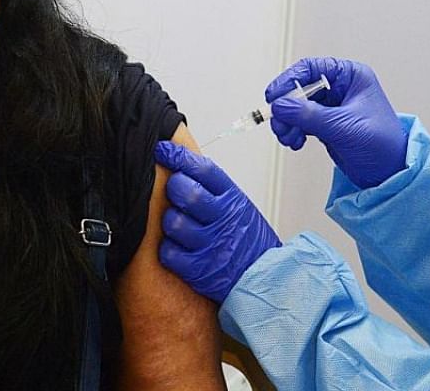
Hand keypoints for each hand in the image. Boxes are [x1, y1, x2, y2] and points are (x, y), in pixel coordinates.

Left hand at [154, 141, 280, 303]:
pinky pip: (168, 252)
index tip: (163, 150)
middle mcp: (222, 220)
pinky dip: (169, 248)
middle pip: (186, 192)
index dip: (179, 156)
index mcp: (233, 200)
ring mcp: (210, 245)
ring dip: (170, 221)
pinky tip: (179, 247)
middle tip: (175, 192)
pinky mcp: (198, 270)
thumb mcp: (241, 207)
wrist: (266, 279)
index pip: (203, 169)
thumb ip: (216, 190)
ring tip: (179, 224)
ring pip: (173, 222)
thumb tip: (184, 166)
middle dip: (174, 187)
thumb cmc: (249, 241)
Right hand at [266, 57, 407, 188]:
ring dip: (287, 122)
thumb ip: (311, 115)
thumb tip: (281, 105)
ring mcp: (332, 107)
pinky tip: (295, 142)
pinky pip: (300, 122)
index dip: (289, 80)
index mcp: (351, 76)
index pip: (311, 68)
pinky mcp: (326, 125)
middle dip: (286, 107)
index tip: (274, 96)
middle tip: (280, 124)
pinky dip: (293, 132)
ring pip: (297, 107)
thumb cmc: (382, 145)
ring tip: (288, 138)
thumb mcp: (345, 127)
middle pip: (300, 88)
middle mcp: (341, 88)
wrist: (391, 174)